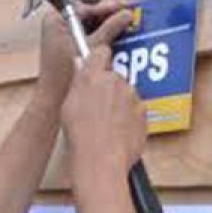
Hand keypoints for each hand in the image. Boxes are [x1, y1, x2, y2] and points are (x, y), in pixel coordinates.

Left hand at [36, 0, 133, 111]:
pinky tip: (117, 41)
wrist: (54, 100)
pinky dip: (101, 40)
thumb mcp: (93, 46)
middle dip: (108, 17)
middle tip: (128, 14)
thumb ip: (110, 28)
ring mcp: (61, 38)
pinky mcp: (67, 50)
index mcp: (55, 20)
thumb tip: (127, 14)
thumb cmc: (66, 73)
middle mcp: (56, 26)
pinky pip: (87, 39)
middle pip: (87, 16)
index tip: (122, 6)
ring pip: (89, 28)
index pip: (84, 7)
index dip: (105, 7)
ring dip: (107, 28)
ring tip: (126, 27)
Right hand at [59, 46, 146, 185]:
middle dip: (108, 88)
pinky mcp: (143, 112)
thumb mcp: (68, 106)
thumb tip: (81, 70)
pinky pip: (135, 111)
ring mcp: (132, 96)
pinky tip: (116, 132)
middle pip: (114, 77)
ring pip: (126, 94)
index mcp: (93, 77)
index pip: (101, 52)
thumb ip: (78, 84)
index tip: (97, 64)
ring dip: (119, 104)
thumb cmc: (81, 137)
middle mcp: (115, 81)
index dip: (99, 58)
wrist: (101, 160)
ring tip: (106, 125)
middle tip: (96, 107)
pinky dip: (128, 119)